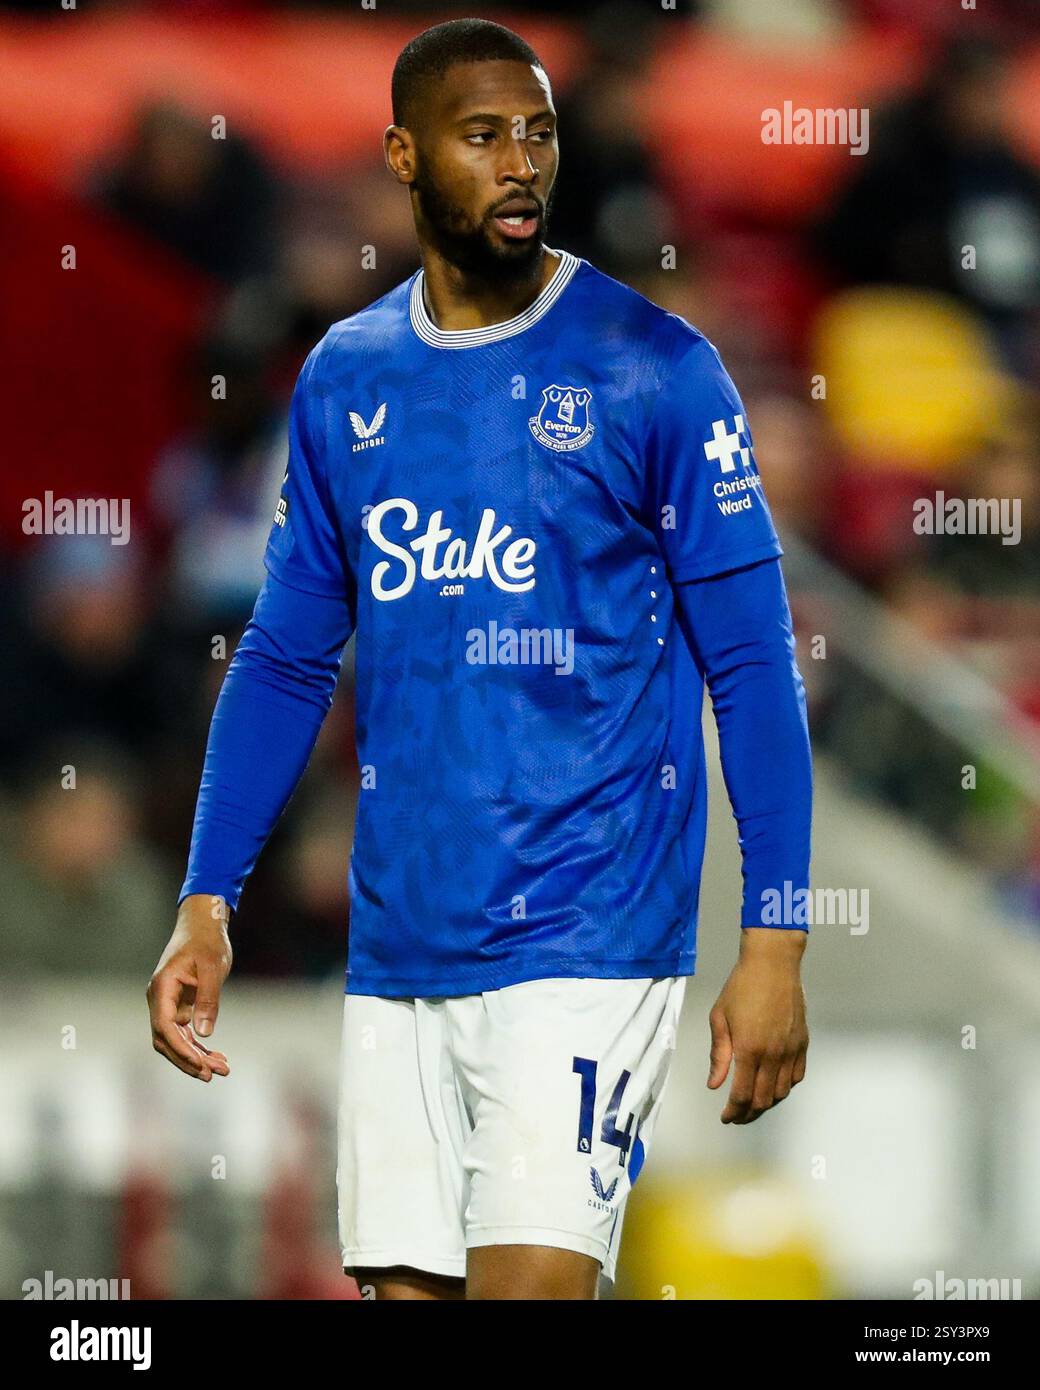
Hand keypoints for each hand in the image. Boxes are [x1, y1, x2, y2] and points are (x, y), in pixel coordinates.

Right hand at [146, 894, 232, 1081]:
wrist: (203, 925)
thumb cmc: (208, 941)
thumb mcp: (213, 967)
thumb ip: (208, 999)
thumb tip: (204, 1034)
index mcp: (162, 987)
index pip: (164, 1027)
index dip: (180, 1049)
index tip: (200, 1064)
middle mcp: (159, 999)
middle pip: (166, 1040)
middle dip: (188, 1060)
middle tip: (214, 1074)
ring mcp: (168, 1004)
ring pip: (175, 1040)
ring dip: (195, 1057)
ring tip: (222, 1070)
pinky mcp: (179, 1007)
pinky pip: (184, 1033)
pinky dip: (198, 1047)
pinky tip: (217, 1057)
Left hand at [707, 927, 807, 1123]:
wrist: (772, 964)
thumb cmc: (741, 987)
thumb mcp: (720, 1018)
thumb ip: (718, 1054)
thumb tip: (715, 1084)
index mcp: (749, 1050)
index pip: (742, 1095)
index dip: (734, 1111)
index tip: (726, 1117)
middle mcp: (773, 1055)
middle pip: (764, 1099)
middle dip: (749, 1113)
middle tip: (737, 1114)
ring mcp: (791, 1050)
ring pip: (782, 1092)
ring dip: (767, 1102)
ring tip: (754, 1101)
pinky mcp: (803, 1042)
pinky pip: (797, 1076)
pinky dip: (785, 1087)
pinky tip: (774, 1084)